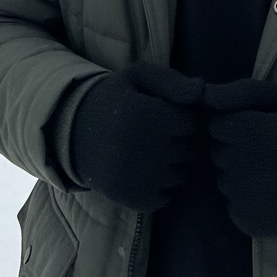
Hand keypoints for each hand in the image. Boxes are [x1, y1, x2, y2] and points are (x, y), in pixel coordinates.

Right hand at [69, 63, 206, 210]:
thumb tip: (202, 91)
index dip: (181, 117)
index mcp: (143, 114)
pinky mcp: (132, 199)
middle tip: (157, 133)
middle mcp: (141, 148)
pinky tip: (144, 170)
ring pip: (182, 175)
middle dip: (181, 141)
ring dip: (174, 164)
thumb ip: (171, 80)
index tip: (163, 114)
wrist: (74, 133)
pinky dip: (161, 186)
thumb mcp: (138, 77)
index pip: (191, 123)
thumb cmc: (115, 100)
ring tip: (150, 151)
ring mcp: (137, 178)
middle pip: (190, 150)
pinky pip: (167, 197)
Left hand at [204, 79, 276, 236]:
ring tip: (272, 173)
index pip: (216, 126)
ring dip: (239, 175)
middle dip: (235, 149)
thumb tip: (205, 94)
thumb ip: (242, 91)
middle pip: (217, 153)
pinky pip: (233, 206)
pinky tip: (272, 194)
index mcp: (246, 133)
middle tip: (267, 151)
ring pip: (223, 180)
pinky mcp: (249, 223)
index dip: (236, 124)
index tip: (259, 128)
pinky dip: (247, 201)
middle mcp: (240, 167)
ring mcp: (244, 198)